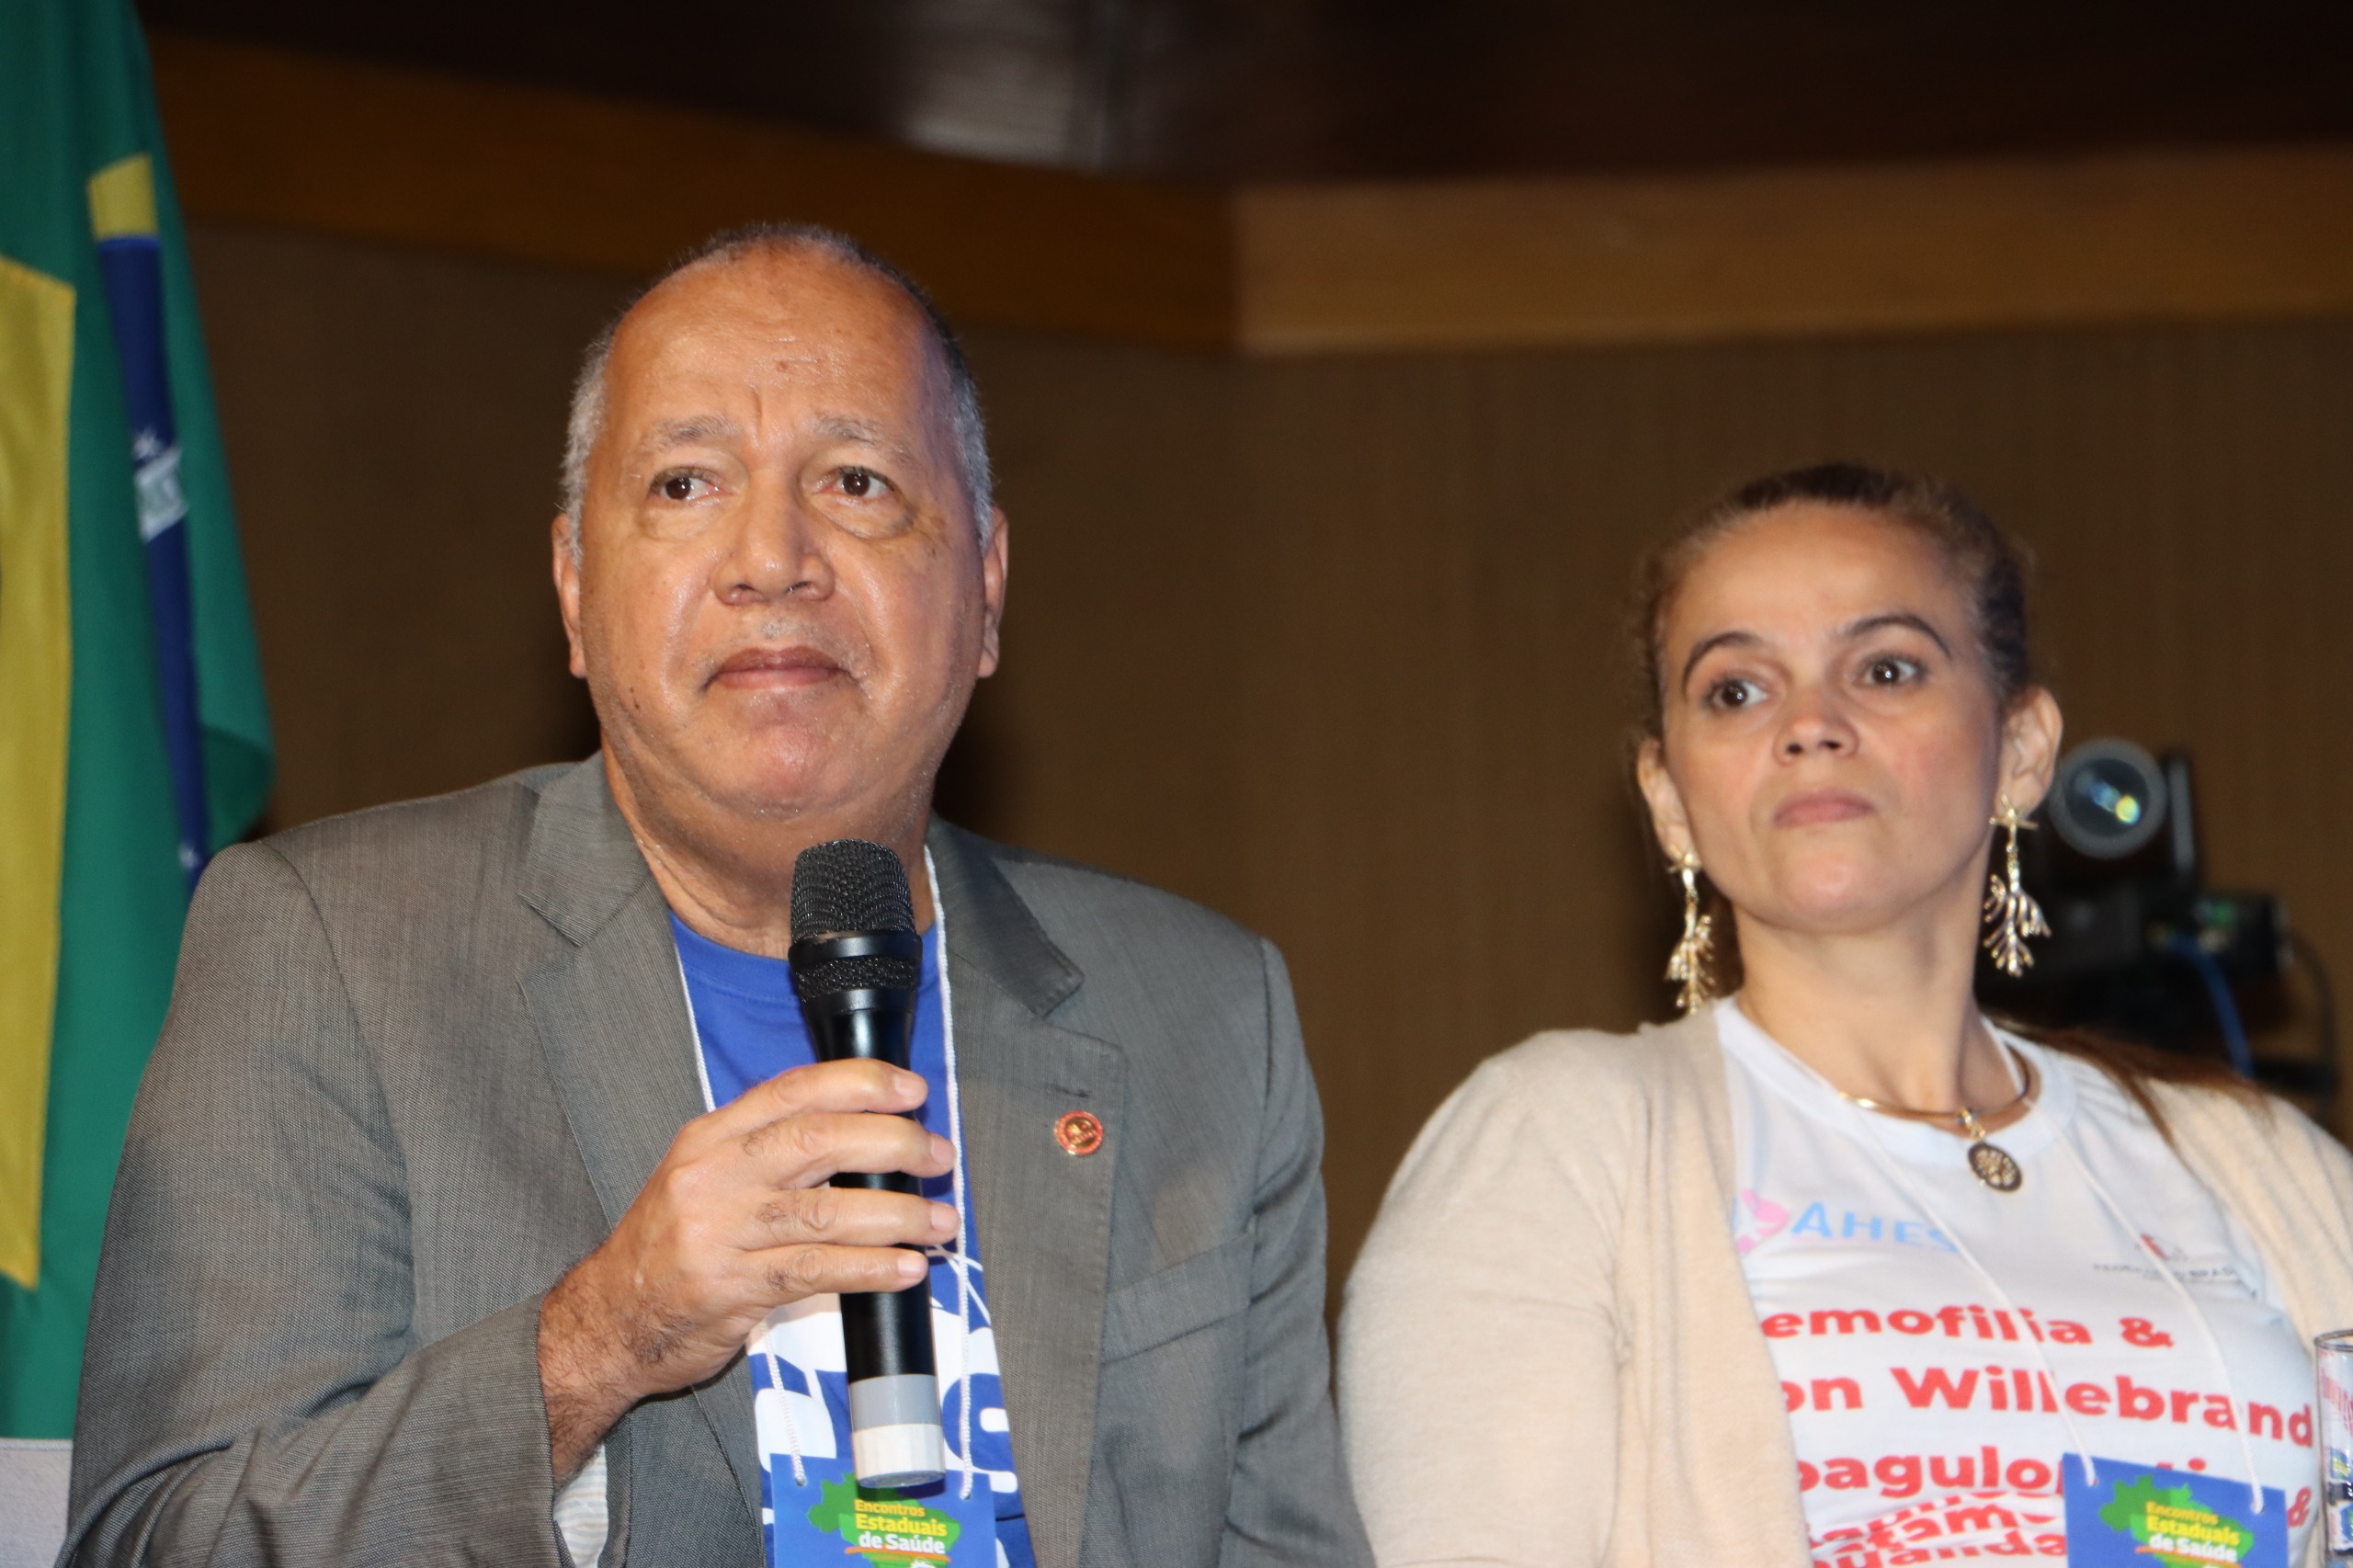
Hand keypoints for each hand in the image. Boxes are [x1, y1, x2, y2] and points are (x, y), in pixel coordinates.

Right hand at [536, 1058, 957, 1477]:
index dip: (861, 1083)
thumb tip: (867, 1133)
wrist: (608, 1319)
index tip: (912, 1090)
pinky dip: (870, 1268)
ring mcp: (721, 1233)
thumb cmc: (669, 1245)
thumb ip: (768, 1149)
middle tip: (937, 1156)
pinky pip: (816, 1271)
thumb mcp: (702, 1176)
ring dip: (898, 1214)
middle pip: (818, 1141)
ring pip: (826, 1211)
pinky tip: (906, 1268)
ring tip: (941, 1221)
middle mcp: (714, 1177)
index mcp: (711, 1137)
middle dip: (892, 1144)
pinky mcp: (731, 1288)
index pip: (795, 1090)